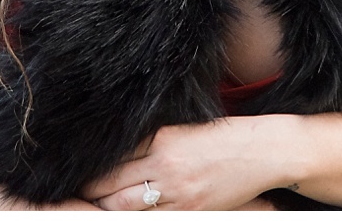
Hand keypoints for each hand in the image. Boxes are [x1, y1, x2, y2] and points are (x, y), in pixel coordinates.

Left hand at [81, 117, 293, 210]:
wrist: (263, 151)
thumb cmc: (224, 136)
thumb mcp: (184, 129)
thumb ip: (153, 141)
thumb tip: (120, 154)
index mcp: (163, 137)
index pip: (114, 156)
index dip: (93, 168)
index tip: (81, 170)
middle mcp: (166, 164)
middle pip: (112, 184)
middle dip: (91, 191)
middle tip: (78, 193)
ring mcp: (178, 191)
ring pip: (125, 206)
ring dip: (107, 208)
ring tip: (95, 207)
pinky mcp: (191, 210)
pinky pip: (152, 218)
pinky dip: (135, 217)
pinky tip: (128, 214)